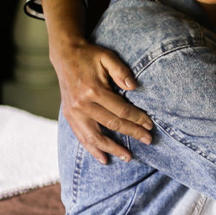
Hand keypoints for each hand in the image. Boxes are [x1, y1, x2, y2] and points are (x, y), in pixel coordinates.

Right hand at [51, 37, 152, 163]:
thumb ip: (121, 71)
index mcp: (93, 90)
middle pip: (112, 124)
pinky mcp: (69, 116)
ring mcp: (73, 112)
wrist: (65, 55)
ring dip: (112, 149)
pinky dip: (92, 149)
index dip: (138, 118)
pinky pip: (81, 137)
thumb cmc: (90, 55)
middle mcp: (82, 104)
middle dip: (132, 133)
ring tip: (128, 157)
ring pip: (94, 137)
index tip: (150, 125)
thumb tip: (134, 87)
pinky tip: (104, 159)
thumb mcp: (107, 57)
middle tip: (148, 140)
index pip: (121, 110)